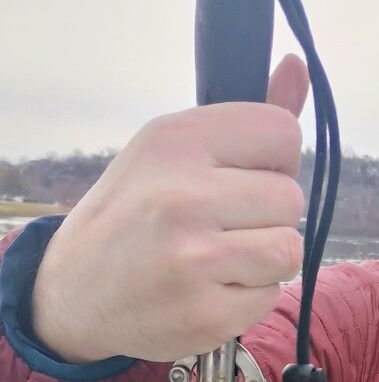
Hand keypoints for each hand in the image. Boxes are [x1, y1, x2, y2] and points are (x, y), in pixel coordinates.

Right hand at [30, 54, 309, 363]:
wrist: (76, 291)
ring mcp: (193, 260)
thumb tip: (298, 68)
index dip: (274, 162)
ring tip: (222, 260)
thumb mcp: (173, 152)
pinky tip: (210, 291)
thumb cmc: (135, 215)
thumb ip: (243, 122)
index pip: (282, 133)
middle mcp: (182, 196)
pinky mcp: (204, 314)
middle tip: (225, 228)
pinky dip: (249, 298)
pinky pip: (269, 298)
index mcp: (175, 141)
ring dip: (266, 261)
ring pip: (290, 251)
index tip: (242, 179)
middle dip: (269, 218)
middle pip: (291, 200)